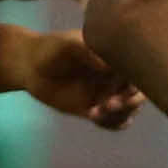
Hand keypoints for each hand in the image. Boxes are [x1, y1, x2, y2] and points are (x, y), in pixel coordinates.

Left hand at [11, 28, 142, 128]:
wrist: (30, 67)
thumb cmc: (49, 49)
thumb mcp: (67, 44)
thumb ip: (86, 51)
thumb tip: (108, 66)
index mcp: (114, 58)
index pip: (138, 70)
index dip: (137, 80)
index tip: (124, 86)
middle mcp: (114, 76)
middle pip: (138, 93)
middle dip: (130, 102)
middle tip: (110, 104)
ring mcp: (106, 94)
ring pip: (128, 109)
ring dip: (119, 115)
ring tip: (96, 113)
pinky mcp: (94, 109)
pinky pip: (113, 121)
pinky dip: (111, 123)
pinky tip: (94, 117)